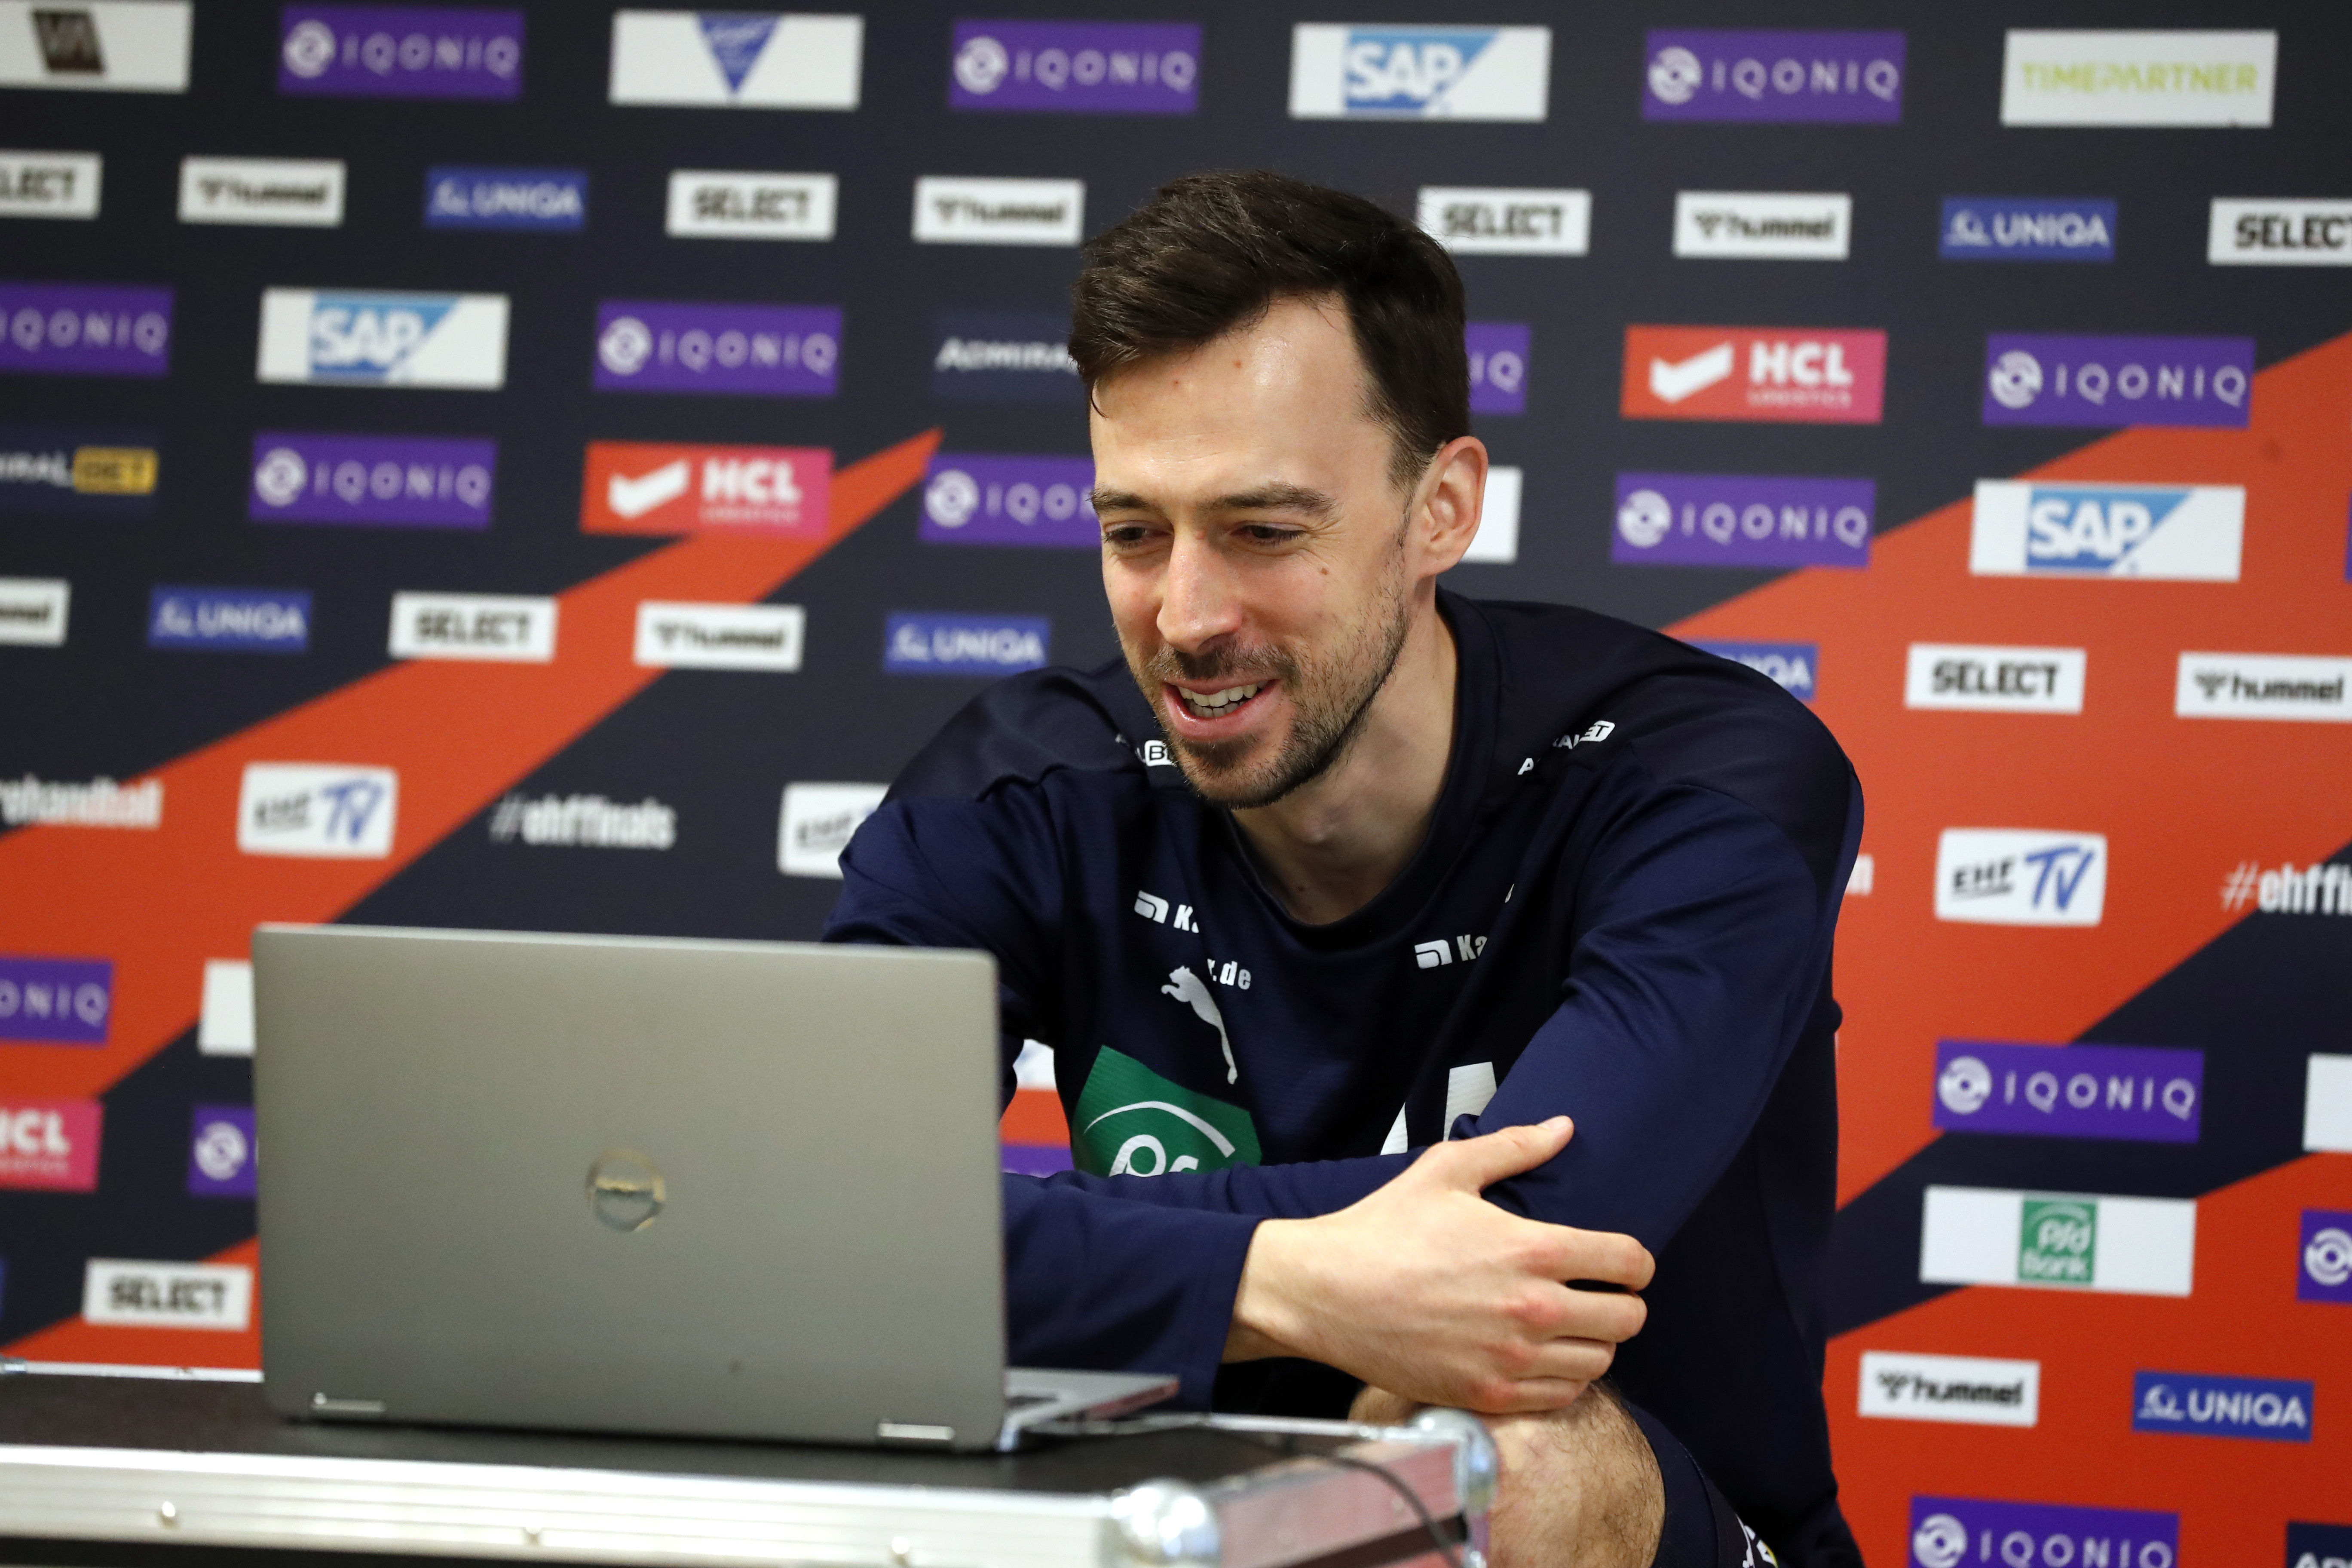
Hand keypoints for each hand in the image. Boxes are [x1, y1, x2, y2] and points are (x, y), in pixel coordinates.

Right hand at [1224, 1117, 1653, 1413]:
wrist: (1325, 1293)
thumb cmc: (1384, 1227)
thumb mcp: (1446, 1170)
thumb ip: (1513, 1147)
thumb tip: (1564, 1128)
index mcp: (1533, 1248)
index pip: (1630, 1263)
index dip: (1636, 1261)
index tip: (1620, 1261)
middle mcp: (1534, 1309)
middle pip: (1628, 1319)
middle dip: (1622, 1303)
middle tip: (1596, 1293)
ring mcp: (1512, 1358)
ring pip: (1600, 1361)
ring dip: (1594, 1341)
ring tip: (1569, 1325)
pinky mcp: (1489, 1394)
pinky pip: (1561, 1396)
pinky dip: (1563, 1378)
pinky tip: (1541, 1356)